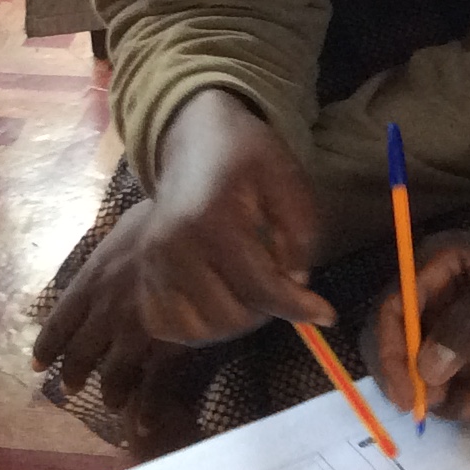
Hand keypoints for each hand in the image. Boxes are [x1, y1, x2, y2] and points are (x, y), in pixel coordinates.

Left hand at [31, 205, 212, 456]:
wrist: (197, 226)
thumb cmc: (164, 219)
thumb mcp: (126, 229)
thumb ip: (110, 252)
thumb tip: (107, 257)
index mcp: (91, 281)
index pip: (58, 322)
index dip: (47, 347)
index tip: (38, 365)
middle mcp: (105, 310)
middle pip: (80, 355)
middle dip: (74, 375)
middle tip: (71, 388)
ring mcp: (135, 331)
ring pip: (112, 375)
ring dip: (109, 393)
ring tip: (111, 401)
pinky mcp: (166, 345)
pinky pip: (152, 386)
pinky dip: (145, 408)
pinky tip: (142, 423)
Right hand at [134, 89, 331, 342]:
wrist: (194, 140)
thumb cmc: (247, 157)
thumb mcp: (289, 181)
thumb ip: (300, 236)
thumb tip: (295, 284)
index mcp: (212, 219)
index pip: (259, 286)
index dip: (297, 307)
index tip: (326, 315)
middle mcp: (173, 246)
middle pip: (230, 315)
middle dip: (267, 311)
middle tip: (281, 288)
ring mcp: (151, 263)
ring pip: (200, 329)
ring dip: (235, 322)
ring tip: (252, 292)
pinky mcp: (142, 274)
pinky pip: (171, 326)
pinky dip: (200, 326)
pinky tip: (220, 300)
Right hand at [369, 221, 469, 422]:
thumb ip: (469, 324)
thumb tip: (426, 369)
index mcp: (434, 266)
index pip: (392, 310)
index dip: (391, 352)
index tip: (408, 393)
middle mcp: (432, 295)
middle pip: (398, 346)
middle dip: (415, 382)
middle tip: (439, 408)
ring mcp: (448, 324)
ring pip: (425, 373)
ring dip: (451, 399)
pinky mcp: (467, 349)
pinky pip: (452, 383)